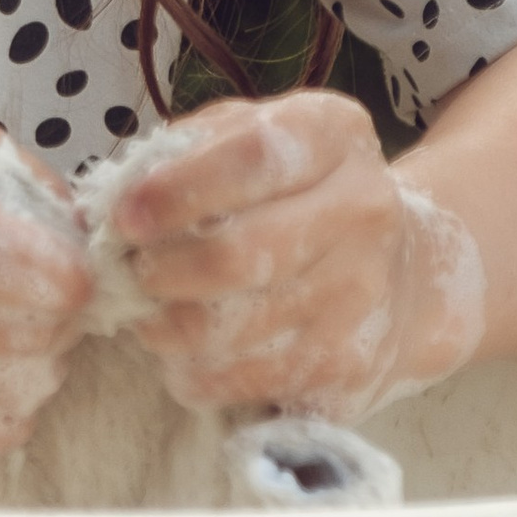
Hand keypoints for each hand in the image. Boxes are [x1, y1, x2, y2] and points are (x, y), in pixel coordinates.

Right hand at [0, 127, 92, 458]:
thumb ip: (28, 186)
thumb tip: (93, 249)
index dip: (59, 272)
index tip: (72, 273)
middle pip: (28, 333)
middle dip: (57, 318)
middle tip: (39, 300)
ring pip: (21, 390)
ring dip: (36, 364)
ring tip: (7, 333)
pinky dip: (6, 406)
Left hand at [101, 94, 484, 420]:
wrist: (403, 275)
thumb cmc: (295, 195)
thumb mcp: (251, 139)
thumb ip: (183, 152)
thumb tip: (113, 199)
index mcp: (333, 136)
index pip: (254, 156)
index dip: (177, 190)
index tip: (124, 217)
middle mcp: (363, 209)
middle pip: (238, 254)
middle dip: (161, 272)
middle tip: (130, 275)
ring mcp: (362, 293)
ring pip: (229, 329)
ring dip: (165, 328)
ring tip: (149, 315)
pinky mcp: (350, 365)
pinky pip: (242, 380)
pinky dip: (193, 373)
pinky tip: (187, 353)